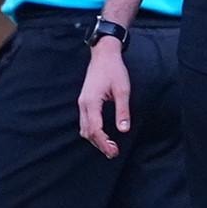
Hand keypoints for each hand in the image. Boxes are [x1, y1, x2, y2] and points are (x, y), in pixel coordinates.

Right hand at [78, 41, 130, 157]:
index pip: (95, 129)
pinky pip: (85, 121)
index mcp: (91, 102)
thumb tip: (124, 130)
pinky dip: (92, 131)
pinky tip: (102, 135)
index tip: (114, 151)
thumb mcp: (123, 90)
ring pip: (84, 128)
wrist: (104, 55)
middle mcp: (83, 105)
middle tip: (113, 153)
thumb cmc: (114, 70)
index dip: (104, 143)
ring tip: (109, 147)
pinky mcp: (84, 101)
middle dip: (99, 144)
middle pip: (87, 132)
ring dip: (95, 139)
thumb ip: (122, 110)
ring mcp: (82, 103)